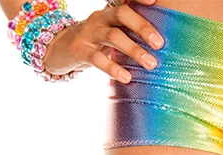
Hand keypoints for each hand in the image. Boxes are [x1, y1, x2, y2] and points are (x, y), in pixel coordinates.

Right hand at [43, 0, 163, 82]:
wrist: (61, 49)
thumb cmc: (95, 42)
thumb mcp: (111, 32)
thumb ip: (129, 33)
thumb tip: (161, 45)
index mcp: (109, 11)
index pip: (125, 0)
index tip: (155, 2)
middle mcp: (100, 18)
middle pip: (122, 14)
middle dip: (142, 26)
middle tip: (159, 44)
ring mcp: (88, 33)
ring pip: (113, 36)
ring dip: (134, 50)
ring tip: (151, 64)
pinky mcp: (79, 51)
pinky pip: (97, 59)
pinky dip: (113, 68)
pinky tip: (127, 77)